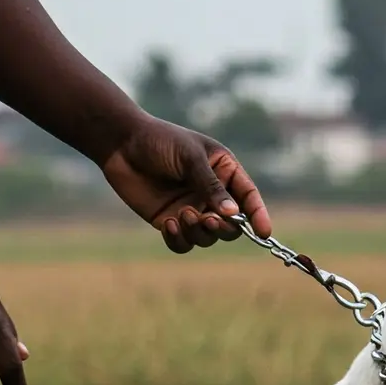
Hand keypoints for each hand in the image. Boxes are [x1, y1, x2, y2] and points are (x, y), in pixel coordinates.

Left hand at [99, 117, 271, 252]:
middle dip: (224, 228)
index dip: (258, 215)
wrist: (121, 145)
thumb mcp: (190, 157)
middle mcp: (211, 194)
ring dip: (198, 232)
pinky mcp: (170, 221)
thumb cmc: (159, 141)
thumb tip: (233, 214)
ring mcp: (192, 209)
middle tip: (208, 220)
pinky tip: (169, 224)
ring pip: (208, 237)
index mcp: (224, 172)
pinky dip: (179, 239)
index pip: (248, 197)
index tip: (264, 233)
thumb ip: (211, 185)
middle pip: (231, 225)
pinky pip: (184, 243)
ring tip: (182, 215)